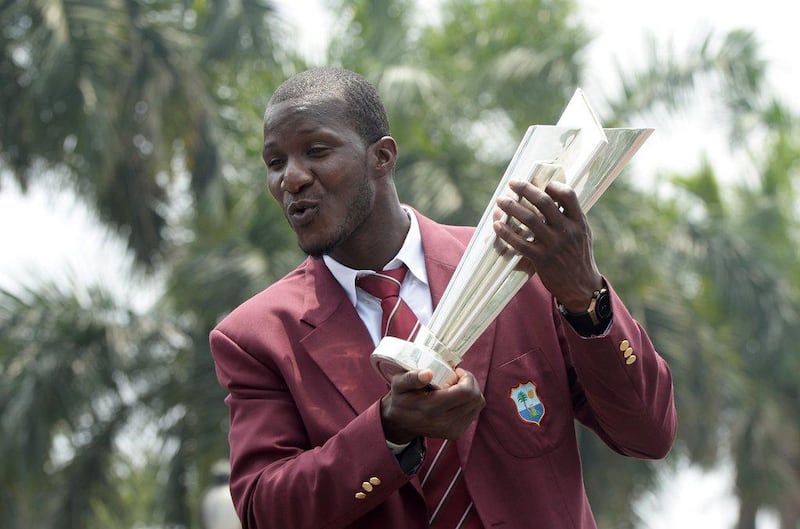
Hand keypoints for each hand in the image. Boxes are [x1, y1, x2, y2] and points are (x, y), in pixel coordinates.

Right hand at [380, 368, 484, 443]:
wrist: (400, 423)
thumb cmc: (401, 398)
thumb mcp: (399, 384)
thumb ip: (411, 378)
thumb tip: (428, 373)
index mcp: (431, 408)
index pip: (465, 392)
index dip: (466, 378)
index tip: (455, 371)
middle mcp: (444, 422)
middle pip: (475, 398)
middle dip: (470, 382)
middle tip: (456, 377)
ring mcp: (452, 430)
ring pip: (478, 404)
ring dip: (471, 391)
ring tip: (456, 386)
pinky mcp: (456, 433)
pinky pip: (474, 412)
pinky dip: (470, 401)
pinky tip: (456, 398)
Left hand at [493, 180, 602, 311]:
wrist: (581, 287)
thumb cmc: (578, 257)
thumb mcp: (582, 234)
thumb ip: (570, 217)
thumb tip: (552, 198)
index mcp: (579, 222)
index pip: (569, 195)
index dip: (554, 186)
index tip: (542, 183)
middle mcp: (567, 231)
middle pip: (544, 203)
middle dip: (526, 189)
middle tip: (512, 183)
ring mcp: (554, 245)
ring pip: (529, 220)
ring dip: (512, 208)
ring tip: (500, 201)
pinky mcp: (541, 259)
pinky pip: (520, 243)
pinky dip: (506, 233)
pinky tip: (496, 226)